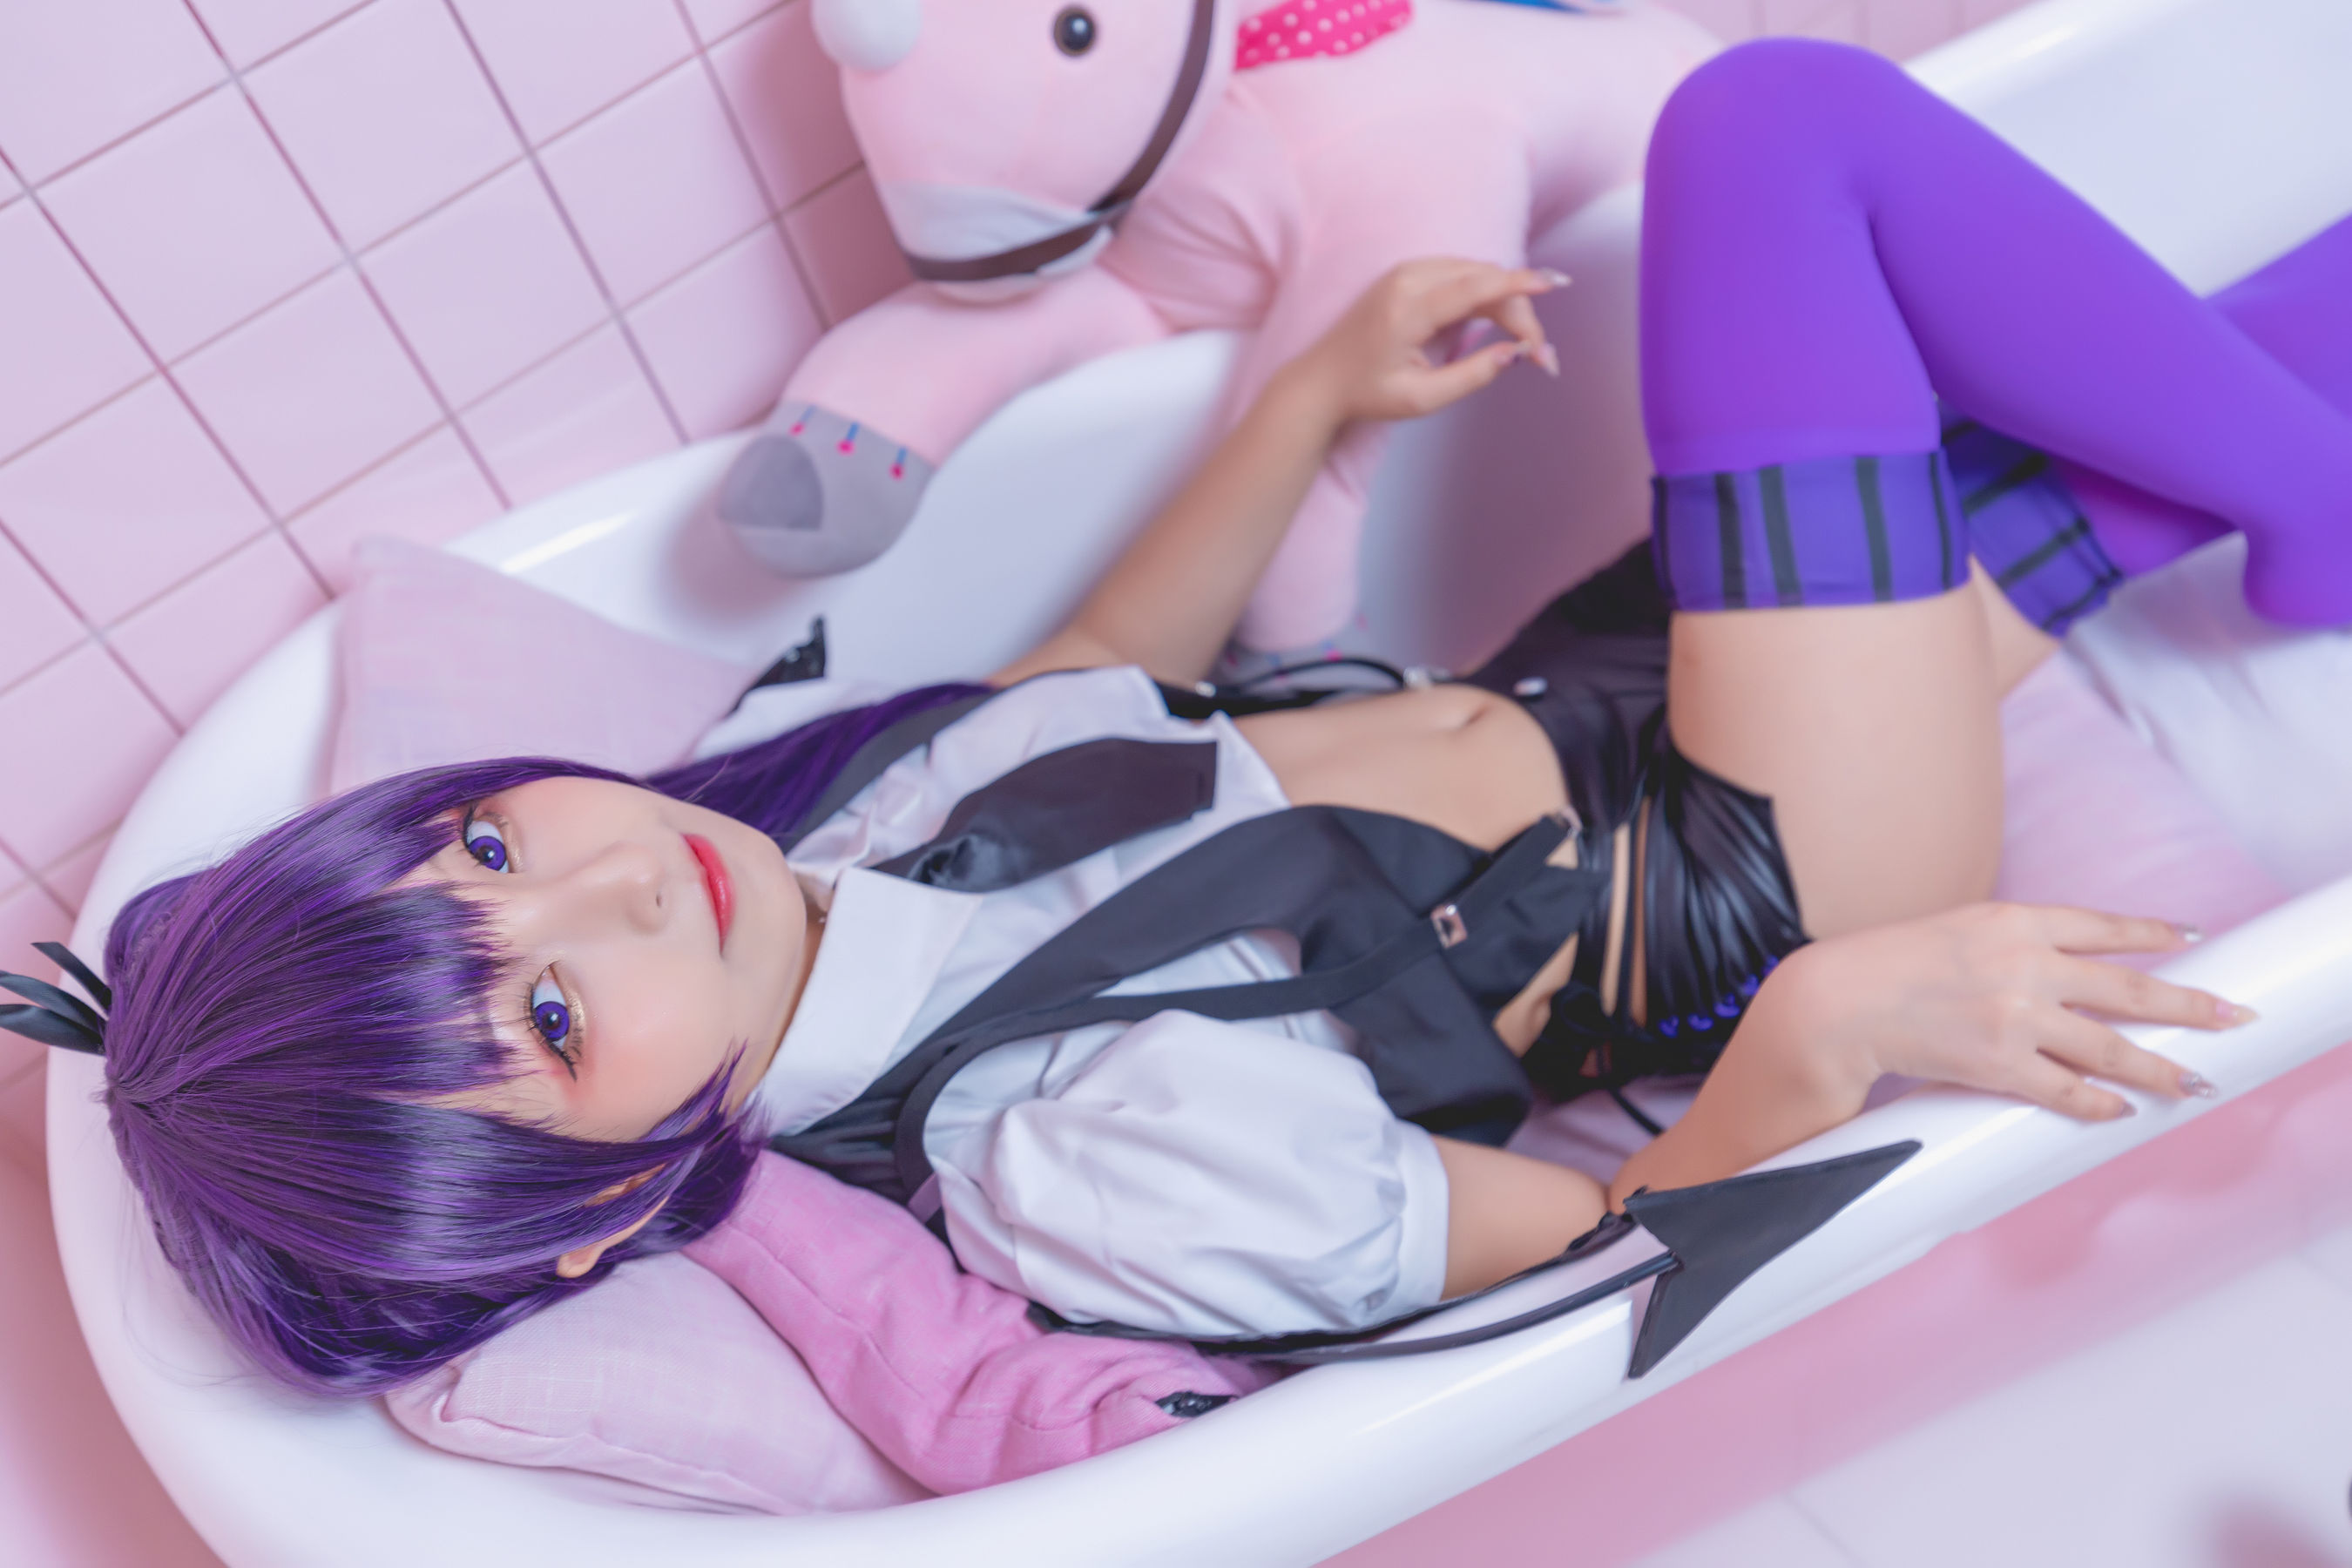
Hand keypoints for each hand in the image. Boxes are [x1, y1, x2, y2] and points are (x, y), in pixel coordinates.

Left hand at [1272, 259, 1563, 427]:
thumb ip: (1472, 375)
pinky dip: (1486, 293)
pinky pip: (1461, 273)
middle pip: (1484, 279)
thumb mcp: (1422, 399)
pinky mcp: (1408, 273)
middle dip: (1520, 311)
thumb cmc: (1367, 394)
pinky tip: (1497, 322)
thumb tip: (1516, 353)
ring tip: (1521, 343)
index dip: (1521, 285)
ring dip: (1506, 301)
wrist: (1320, 381)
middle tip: (1539, 355)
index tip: (1556, 286)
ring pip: (1477, 273)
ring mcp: (1406, 271)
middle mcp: (1406, 279)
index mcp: (1407, 309)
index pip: (1476, 286)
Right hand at [1754, 903, 2253, 1121]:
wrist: (1835, 1002)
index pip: (2102, 925)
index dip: (2151, 932)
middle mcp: (2024, 965)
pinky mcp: (1998, 1064)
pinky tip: (2119, 1110)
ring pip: (2110, 1048)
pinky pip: (2065, 1091)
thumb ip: (2007, 940)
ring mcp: (2016, 1017)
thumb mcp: (1953, 928)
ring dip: (2160, 1068)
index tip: (2190, 937)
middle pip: (2129, 988)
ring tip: (2195, 1082)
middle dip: (2189, 1004)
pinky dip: (2097, 1103)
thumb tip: (2054, 963)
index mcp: (2012, 920)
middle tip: (2233, 1015)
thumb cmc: (1883, 963)